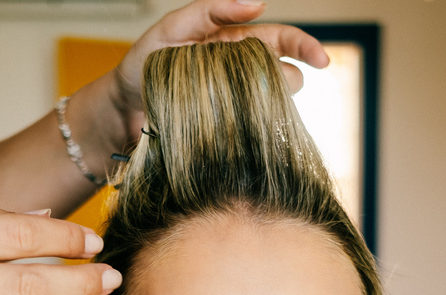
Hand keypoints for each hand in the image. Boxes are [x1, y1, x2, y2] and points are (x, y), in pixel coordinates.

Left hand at [114, 0, 329, 131]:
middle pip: (286, 75)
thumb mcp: (173, 28)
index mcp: (236, 43)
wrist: (123, 107)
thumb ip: (212, 10)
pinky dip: (253, 129)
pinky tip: (236, 128)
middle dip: (285, 80)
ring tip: (235, 105)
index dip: (305, 47)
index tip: (322, 61)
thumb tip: (259, 2)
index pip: (283, 40)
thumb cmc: (146, 63)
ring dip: (267, 106)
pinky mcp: (229, 129)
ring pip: (273, 105)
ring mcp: (237, 103)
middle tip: (264, 86)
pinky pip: (254, 130)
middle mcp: (242, 73)